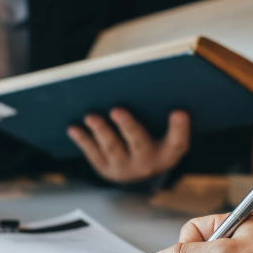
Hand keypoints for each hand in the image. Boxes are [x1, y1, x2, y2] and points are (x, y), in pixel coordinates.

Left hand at [67, 108, 189, 183]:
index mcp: (169, 151)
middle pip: (139, 143)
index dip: (179, 127)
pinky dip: (83, 140)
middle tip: (117, 109)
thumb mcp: (165, 132)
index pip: (178, 140)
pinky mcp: (106, 169)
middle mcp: (149, 162)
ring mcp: (125, 168)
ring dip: (100, 131)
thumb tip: (145, 82)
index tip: (180, 111)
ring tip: (90, 116)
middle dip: (128, 126)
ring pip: (112, 148)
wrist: (139, 171)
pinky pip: (93, 153)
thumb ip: (161, 114)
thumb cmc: (155, 139)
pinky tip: (73, 128)